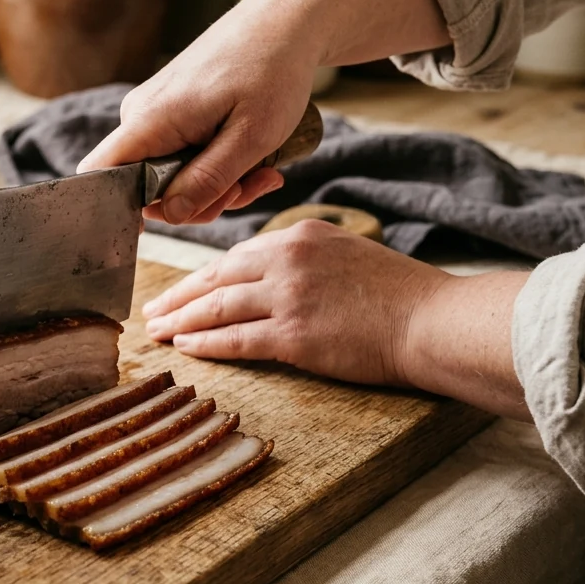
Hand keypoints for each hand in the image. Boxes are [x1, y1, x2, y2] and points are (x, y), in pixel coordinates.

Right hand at [77, 0, 319, 225]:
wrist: (284, 21)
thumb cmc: (272, 69)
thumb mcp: (251, 138)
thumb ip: (208, 181)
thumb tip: (171, 215)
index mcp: (150, 120)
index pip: (99, 176)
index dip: (121, 210)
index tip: (174, 215)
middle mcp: (141, 117)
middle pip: (145, 188)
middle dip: (197, 201)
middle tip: (245, 189)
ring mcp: (155, 114)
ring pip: (170, 176)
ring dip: (216, 186)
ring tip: (261, 171)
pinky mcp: (171, 113)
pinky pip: (181, 157)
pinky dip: (216, 166)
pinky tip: (252, 160)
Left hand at [142, 220, 450, 386]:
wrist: (432, 320)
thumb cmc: (398, 294)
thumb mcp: (345, 253)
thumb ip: (303, 260)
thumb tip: (266, 277)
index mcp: (299, 235)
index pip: (235, 257)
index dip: (202, 278)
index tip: (180, 291)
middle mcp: (288, 260)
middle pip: (216, 279)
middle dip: (178, 297)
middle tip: (152, 312)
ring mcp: (289, 296)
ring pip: (217, 308)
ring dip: (181, 321)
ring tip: (158, 333)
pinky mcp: (294, 334)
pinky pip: (235, 339)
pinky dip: (205, 344)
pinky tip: (185, 348)